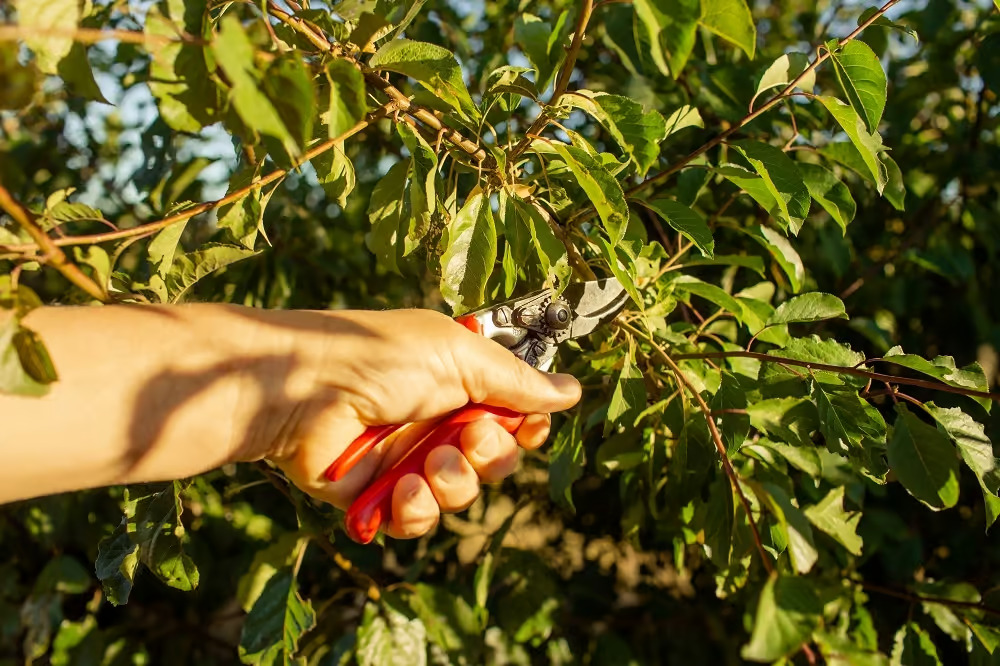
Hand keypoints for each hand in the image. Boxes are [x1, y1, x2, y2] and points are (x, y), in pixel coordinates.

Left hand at [244, 308, 581, 538]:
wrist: (303, 389)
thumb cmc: (379, 356)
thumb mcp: (458, 355)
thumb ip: (516, 381)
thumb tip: (572, 390)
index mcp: (461, 383)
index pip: (515, 416)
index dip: (527, 428)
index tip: (528, 426)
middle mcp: (439, 421)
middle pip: (498, 461)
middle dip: (491, 456)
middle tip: (466, 438)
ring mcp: (410, 459)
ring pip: (464, 495)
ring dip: (455, 482)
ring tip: (429, 464)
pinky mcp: (380, 495)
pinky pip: (421, 521)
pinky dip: (418, 510)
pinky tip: (403, 490)